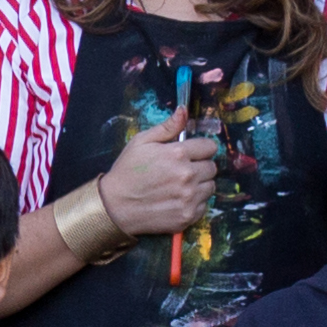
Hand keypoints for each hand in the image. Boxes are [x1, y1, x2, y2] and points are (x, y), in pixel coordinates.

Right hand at [97, 113, 221, 236]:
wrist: (114, 207)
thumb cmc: (127, 172)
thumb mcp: (141, 142)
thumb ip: (167, 127)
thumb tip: (184, 110)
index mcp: (178, 154)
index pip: (210, 147)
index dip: (200, 149)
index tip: (191, 154)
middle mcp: (187, 175)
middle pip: (212, 167)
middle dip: (200, 166)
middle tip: (182, 171)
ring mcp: (189, 197)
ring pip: (210, 187)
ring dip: (199, 185)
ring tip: (179, 187)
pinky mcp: (188, 216)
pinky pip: (203, 205)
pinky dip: (194, 203)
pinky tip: (177, 200)